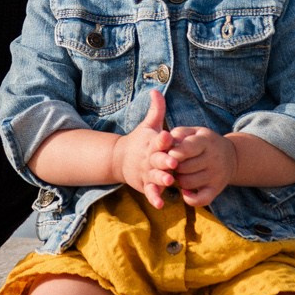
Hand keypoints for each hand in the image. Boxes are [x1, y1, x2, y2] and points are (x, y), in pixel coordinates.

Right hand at [114, 88, 177, 209]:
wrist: (120, 159)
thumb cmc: (141, 141)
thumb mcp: (148, 125)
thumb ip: (156, 110)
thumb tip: (156, 90)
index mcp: (151, 143)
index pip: (158, 139)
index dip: (163, 139)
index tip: (169, 136)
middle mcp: (149, 158)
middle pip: (157, 159)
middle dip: (165, 161)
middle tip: (173, 163)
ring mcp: (147, 172)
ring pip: (155, 176)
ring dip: (161, 179)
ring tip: (169, 182)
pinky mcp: (145, 185)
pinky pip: (150, 192)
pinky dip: (155, 198)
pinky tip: (161, 204)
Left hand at [166, 125, 237, 206]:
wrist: (232, 156)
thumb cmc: (204, 142)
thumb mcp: (194, 132)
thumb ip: (178, 134)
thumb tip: (166, 144)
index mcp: (206, 142)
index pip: (187, 149)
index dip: (173, 153)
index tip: (169, 154)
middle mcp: (213, 159)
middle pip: (183, 168)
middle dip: (173, 166)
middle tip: (173, 164)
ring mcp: (216, 176)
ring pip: (187, 183)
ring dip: (178, 179)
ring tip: (180, 172)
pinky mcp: (216, 190)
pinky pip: (200, 200)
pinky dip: (189, 198)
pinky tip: (185, 191)